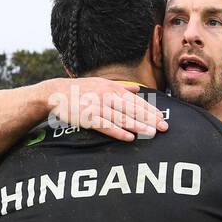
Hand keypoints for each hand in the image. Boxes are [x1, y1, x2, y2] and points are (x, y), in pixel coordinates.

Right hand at [43, 78, 167, 142]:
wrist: (57, 92)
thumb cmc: (82, 89)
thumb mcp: (102, 83)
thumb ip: (121, 87)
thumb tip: (138, 89)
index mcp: (112, 88)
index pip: (136, 100)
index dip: (150, 110)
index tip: (162, 118)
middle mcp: (107, 97)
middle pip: (132, 109)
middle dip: (149, 119)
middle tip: (164, 127)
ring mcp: (97, 107)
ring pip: (121, 118)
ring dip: (138, 126)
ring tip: (151, 133)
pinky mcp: (87, 118)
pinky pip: (105, 126)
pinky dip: (118, 132)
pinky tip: (129, 137)